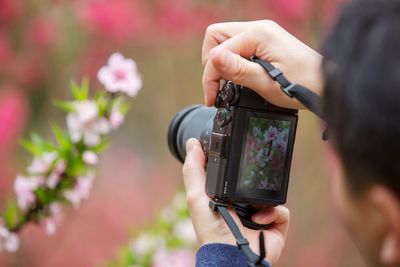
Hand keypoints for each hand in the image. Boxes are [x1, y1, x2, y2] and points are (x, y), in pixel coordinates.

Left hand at [183, 138, 289, 264]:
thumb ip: (193, 171)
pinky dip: (272, 213)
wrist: (233, 255)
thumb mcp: (196, 196)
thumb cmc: (211, 230)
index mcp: (226, 201)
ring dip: (262, 201)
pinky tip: (259, 220)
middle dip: (255, 181)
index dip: (237, 170)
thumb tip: (191, 143)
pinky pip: (282, 210)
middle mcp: (244, 208)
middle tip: (252, 178)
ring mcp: (261, 218)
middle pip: (255, 185)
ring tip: (251, 208)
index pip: (235, 179)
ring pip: (270, 195)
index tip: (239, 157)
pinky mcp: (275, 226)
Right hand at [202, 20, 322, 108]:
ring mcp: (261, 32)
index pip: (217, 52)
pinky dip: (231, 60)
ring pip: (223, 40)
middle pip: (215, 37)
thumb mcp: (266, 83)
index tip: (213, 100)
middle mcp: (258, 27)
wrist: (324, 82)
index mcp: (258, 34)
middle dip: (212, 64)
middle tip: (218, 87)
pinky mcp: (263, 40)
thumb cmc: (301, 84)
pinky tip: (237, 76)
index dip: (210, 78)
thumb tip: (214, 58)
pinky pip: (236, 45)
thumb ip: (238, 70)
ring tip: (226, 84)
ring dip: (220, 62)